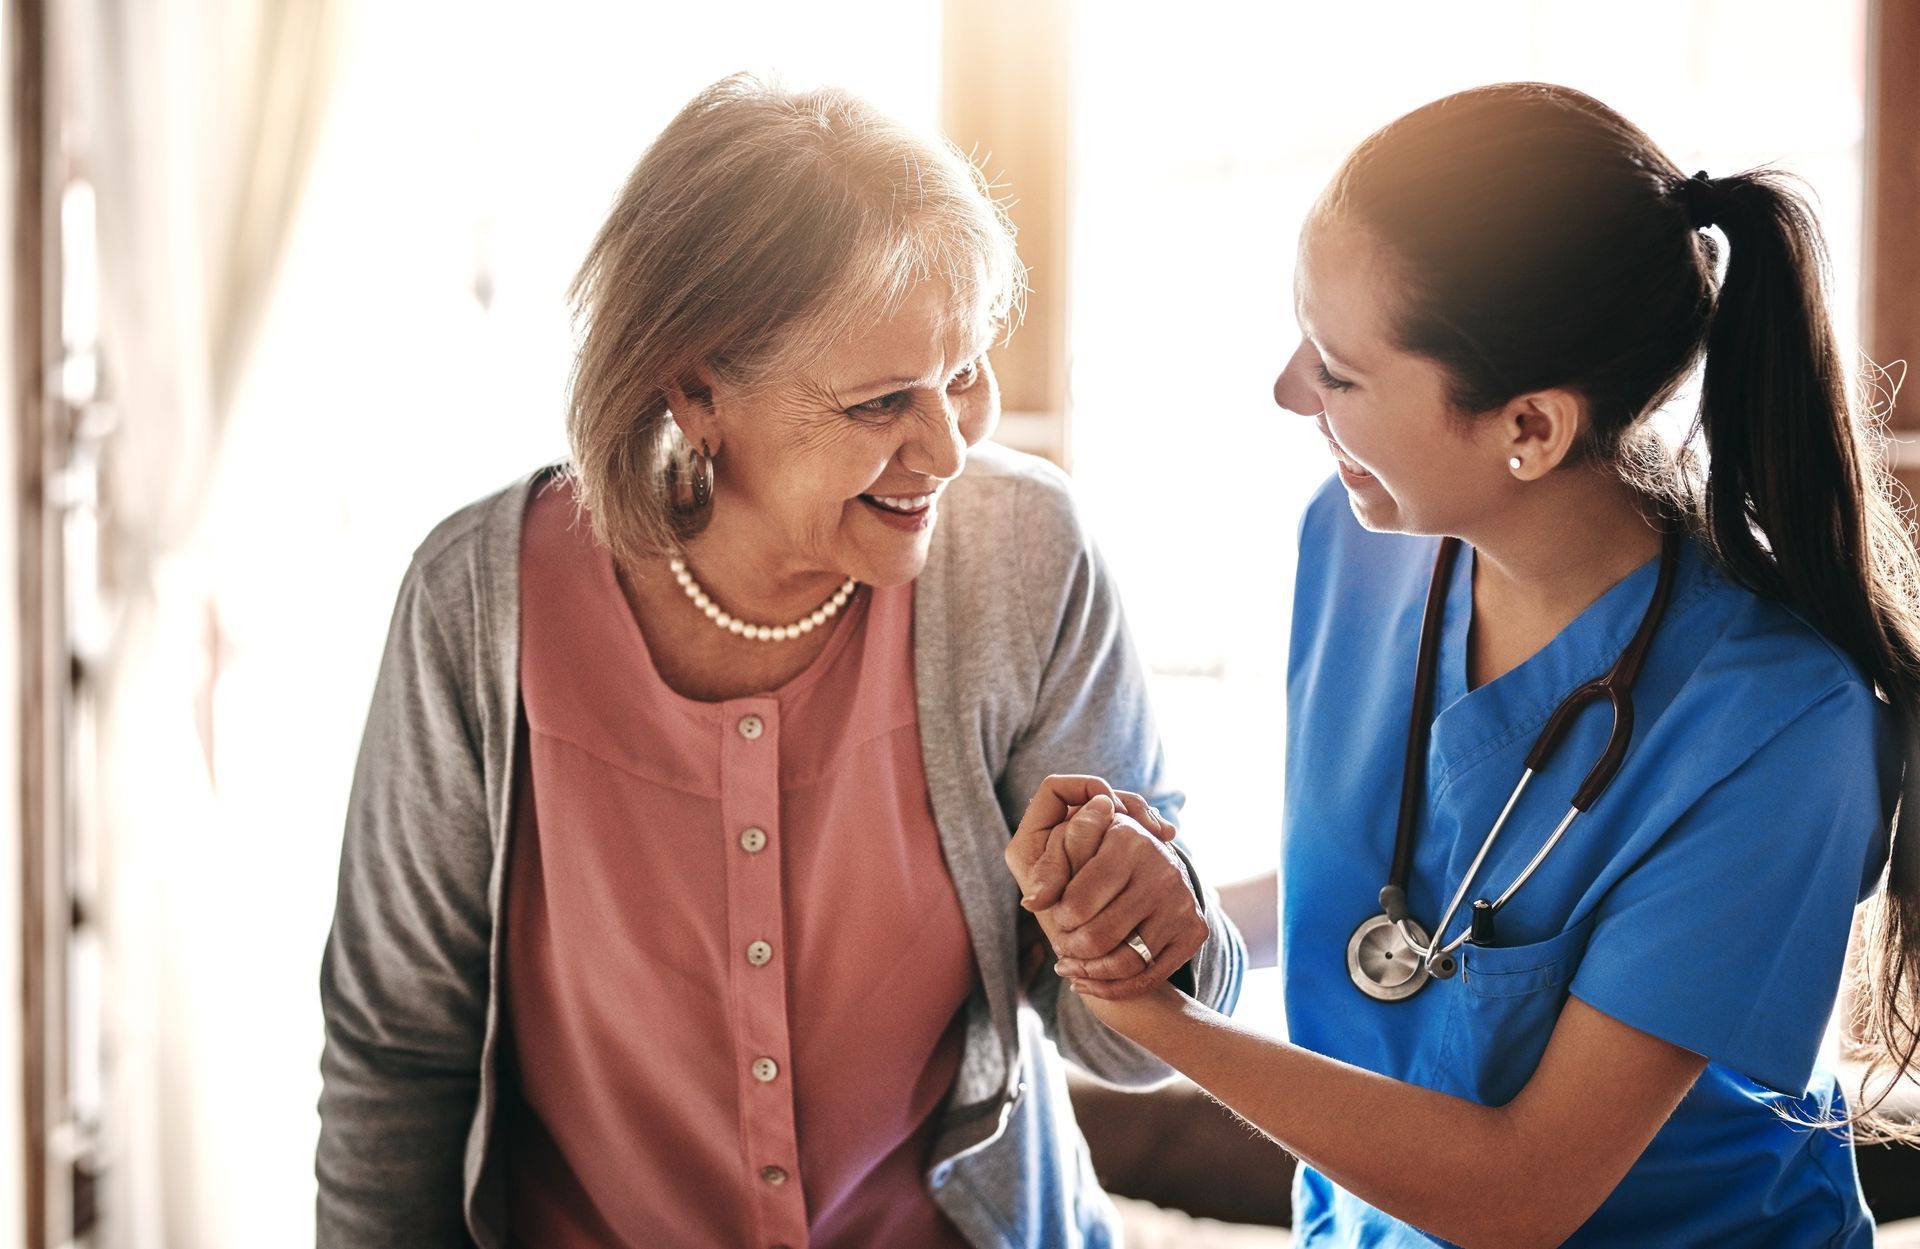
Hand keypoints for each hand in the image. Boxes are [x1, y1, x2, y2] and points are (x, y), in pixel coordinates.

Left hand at [1004, 775, 1206, 1000]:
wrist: (1150, 862)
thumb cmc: (1096, 854)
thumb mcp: (1068, 845)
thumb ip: (1047, 870)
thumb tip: (1031, 903)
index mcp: (1129, 840)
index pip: (1078, 903)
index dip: (1060, 919)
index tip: (1057, 918)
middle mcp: (1163, 869)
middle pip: (1100, 937)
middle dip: (1072, 949)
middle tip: (1062, 947)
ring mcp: (1182, 903)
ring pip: (1125, 963)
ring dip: (1089, 974)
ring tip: (1069, 967)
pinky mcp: (1194, 931)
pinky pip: (1148, 977)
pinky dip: (1113, 989)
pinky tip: (1089, 983)